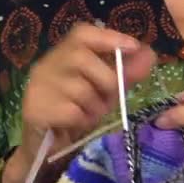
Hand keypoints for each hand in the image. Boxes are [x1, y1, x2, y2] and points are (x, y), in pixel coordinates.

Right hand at [2, 23, 155, 182]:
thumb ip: (126, 73)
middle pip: (81, 57)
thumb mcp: (104, 92)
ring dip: (94, 106)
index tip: (133, 47)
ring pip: (79, 88)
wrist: (46, 148)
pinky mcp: (35, 109)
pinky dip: (81, 120)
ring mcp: (38, 87)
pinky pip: (70, 111)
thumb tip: (149, 54)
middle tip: (109, 100)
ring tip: (90, 115)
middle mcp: (46, 65)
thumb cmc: (76, 113)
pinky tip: (76, 124)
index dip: (109, 37)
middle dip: (106, 80)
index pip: (82, 34)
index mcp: (63, 55)